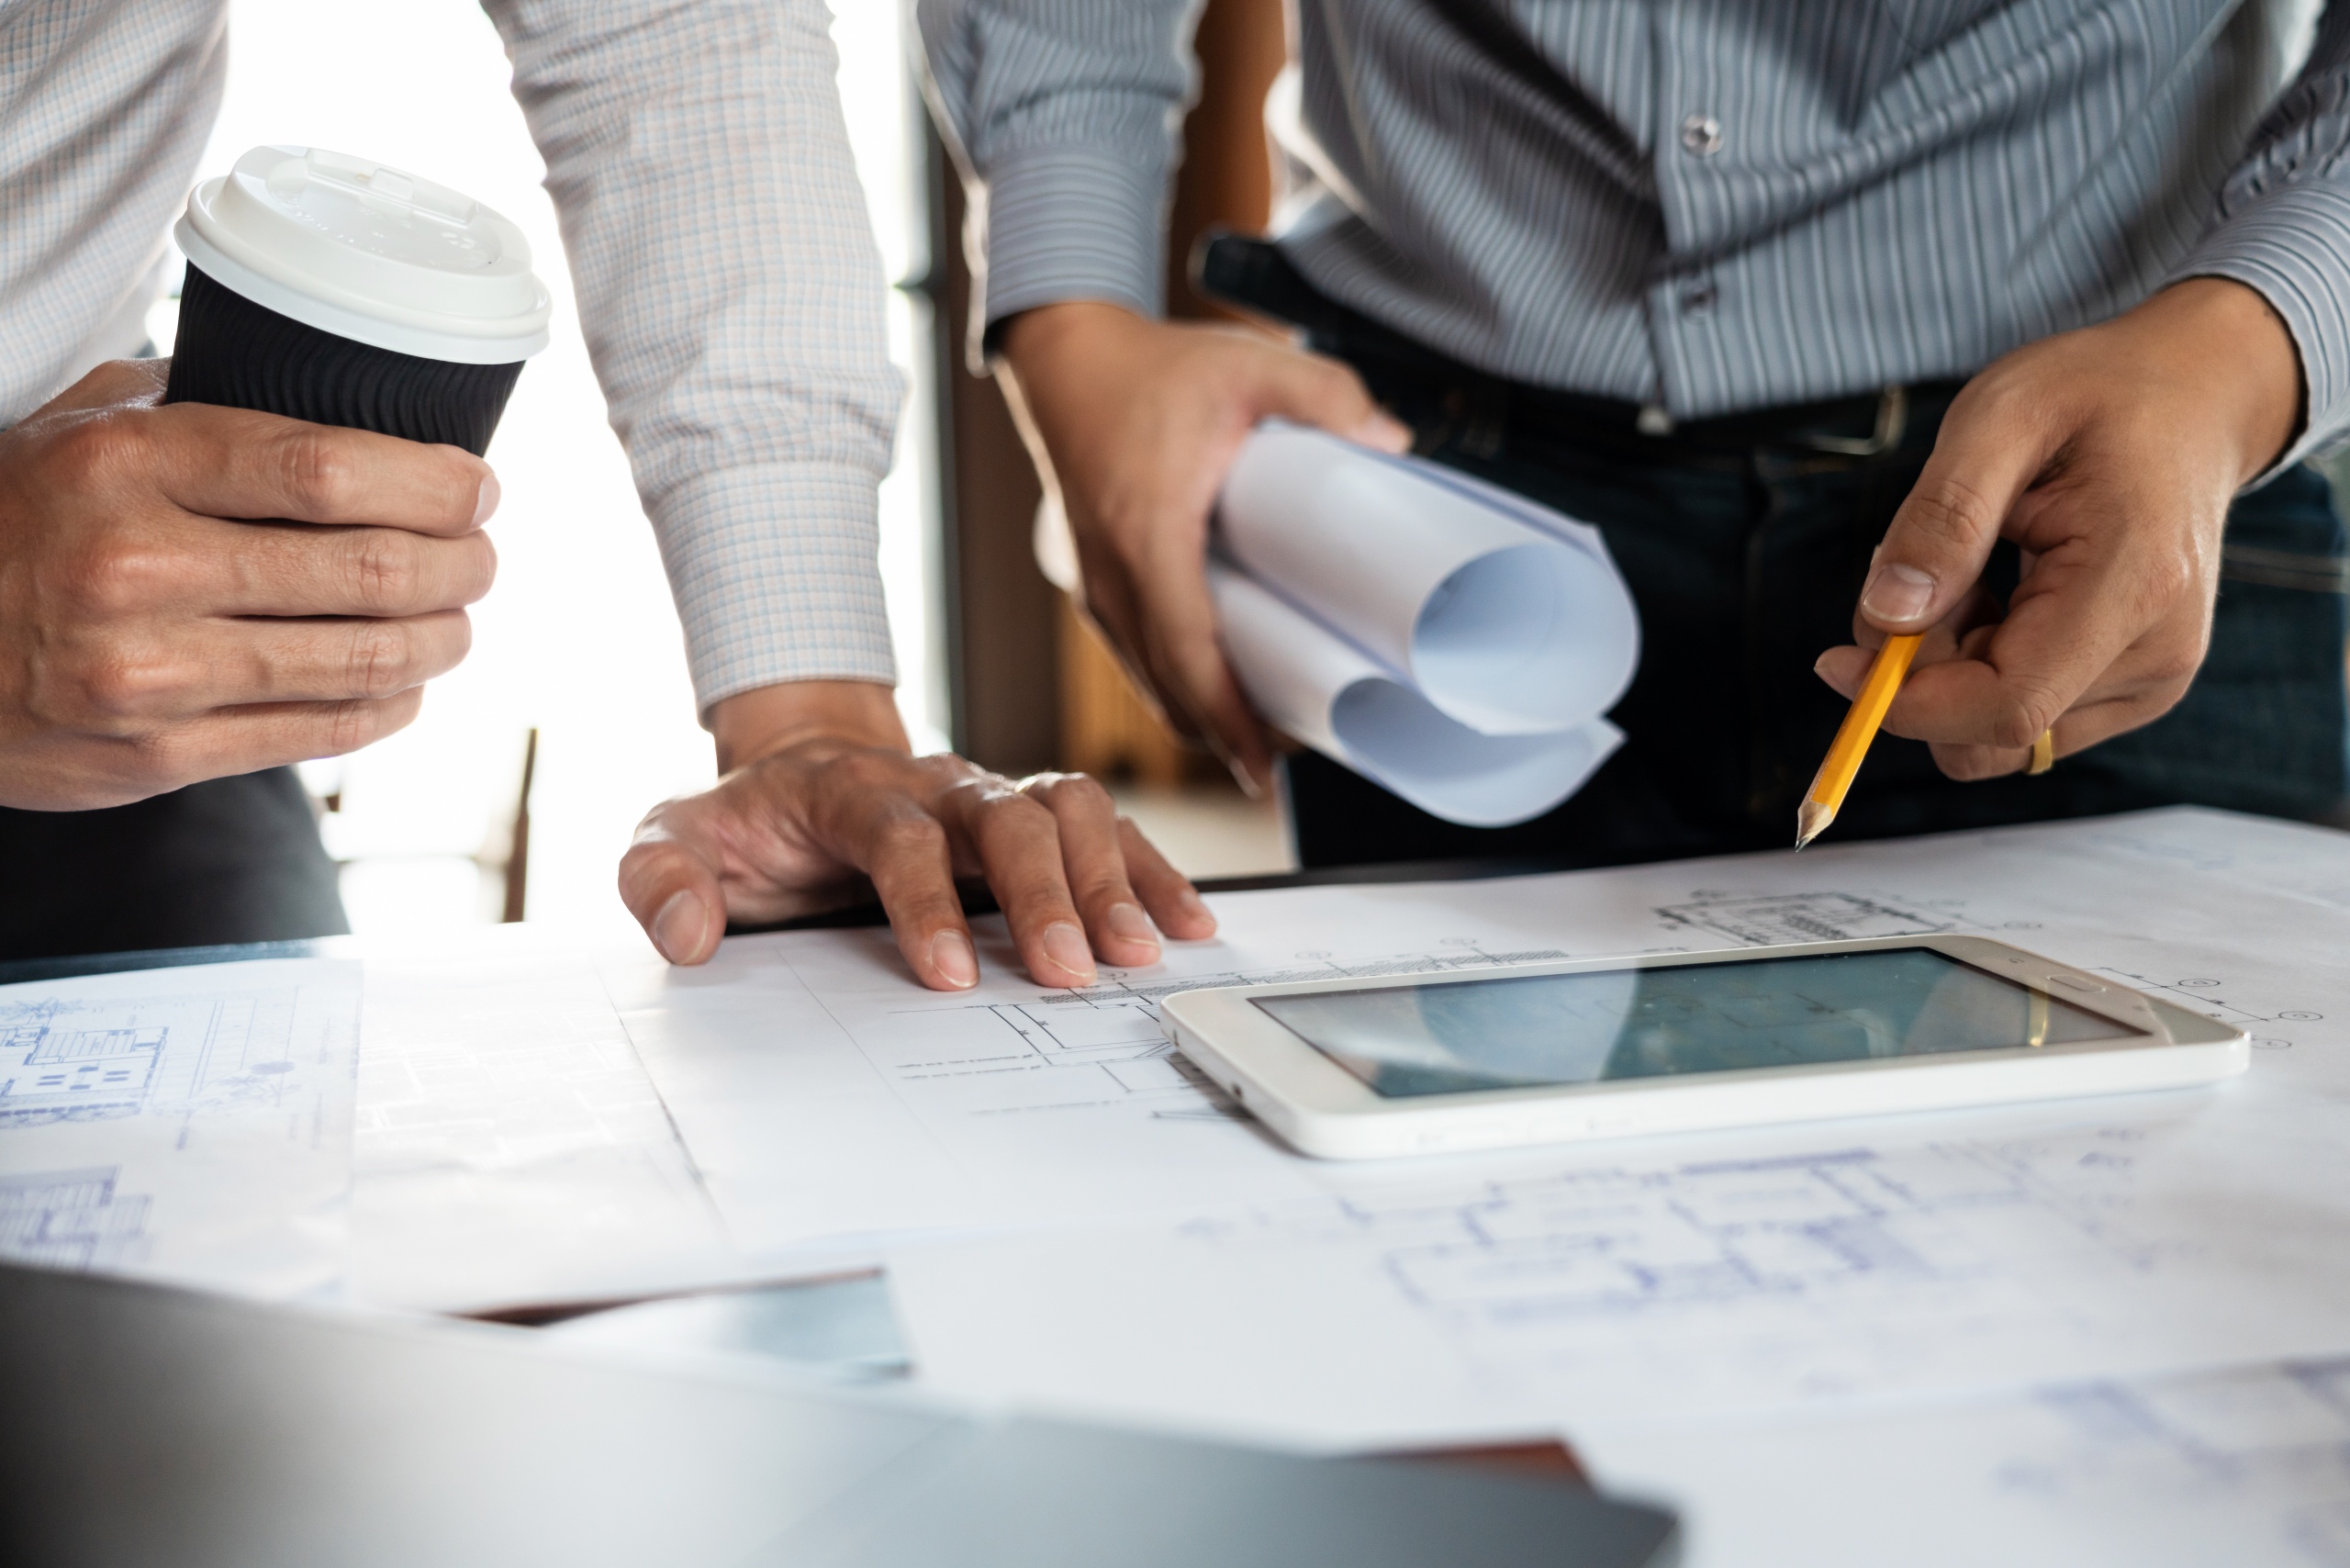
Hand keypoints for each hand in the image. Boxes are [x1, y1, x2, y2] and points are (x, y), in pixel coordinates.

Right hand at [0, 359, 498, 808]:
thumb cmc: (8, 523)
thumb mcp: (72, 433)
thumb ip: (190, 408)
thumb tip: (333, 394)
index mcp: (124, 465)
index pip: (327, 469)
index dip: (434, 483)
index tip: (478, 487)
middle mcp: (139, 569)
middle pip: (373, 569)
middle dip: (463, 562)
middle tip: (484, 554)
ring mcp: (151, 674)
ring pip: (367, 658)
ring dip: (443, 636)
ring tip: (460, 616)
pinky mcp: (160, 755)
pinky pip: (324, 730)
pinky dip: (391, 702)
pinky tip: (408, 681)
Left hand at [618, 680, 1217, 989]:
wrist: (796, 773)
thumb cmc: (746, 824)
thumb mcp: (675, 839)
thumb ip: (660, 878)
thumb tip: (688, 934)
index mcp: (847, 789)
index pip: (898, 833)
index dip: (926, 899)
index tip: (947, 974)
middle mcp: (934, 781)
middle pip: (1006, 815)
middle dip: (1044, 893)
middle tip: (1070, 972)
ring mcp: (990, 792)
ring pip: (1070, 807)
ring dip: (1111, 877)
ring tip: (1140, 953)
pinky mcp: (1030, 815)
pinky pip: (1105, 825)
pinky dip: (1149, 870)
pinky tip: (1185, 923)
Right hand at [998, 301, 1409, 790]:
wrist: (1063, 357)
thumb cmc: (1152, 366)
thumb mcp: (1248, 364)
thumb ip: (1326, 394)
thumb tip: (1397, 442)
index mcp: (1148, 536)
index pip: (1187, 655)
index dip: (1226, 720)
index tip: (1263, 768)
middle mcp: (1109, 576)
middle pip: (1166, 689)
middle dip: (1224, 736)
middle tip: (1288, 759)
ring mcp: (1092, 584)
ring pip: (1146, 679)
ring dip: (1199, 716)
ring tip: (1262, 738)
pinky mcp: (1090, 582)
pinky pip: (1133, 653)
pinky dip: (1173, 684)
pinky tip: (1215, 692)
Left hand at [1815, 278, 2300, 777]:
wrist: (2195, 397)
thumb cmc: (2096, 395)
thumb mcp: (2000, 417)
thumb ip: (1941, 519)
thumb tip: (1887, 617)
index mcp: (2136, 585)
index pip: (2007, 704)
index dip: (1906, 703)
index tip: (1835, 659)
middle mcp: (2159, 653)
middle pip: (1992, 726)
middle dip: (1922, 670)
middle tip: (1922, 570)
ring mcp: (2153, 680)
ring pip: (1998, 729)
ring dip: (1950, 664)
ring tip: (1973, 566)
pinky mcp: (2134, 689)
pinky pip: (2023, 714)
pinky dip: (1981, 665)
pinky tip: (1998, 593)